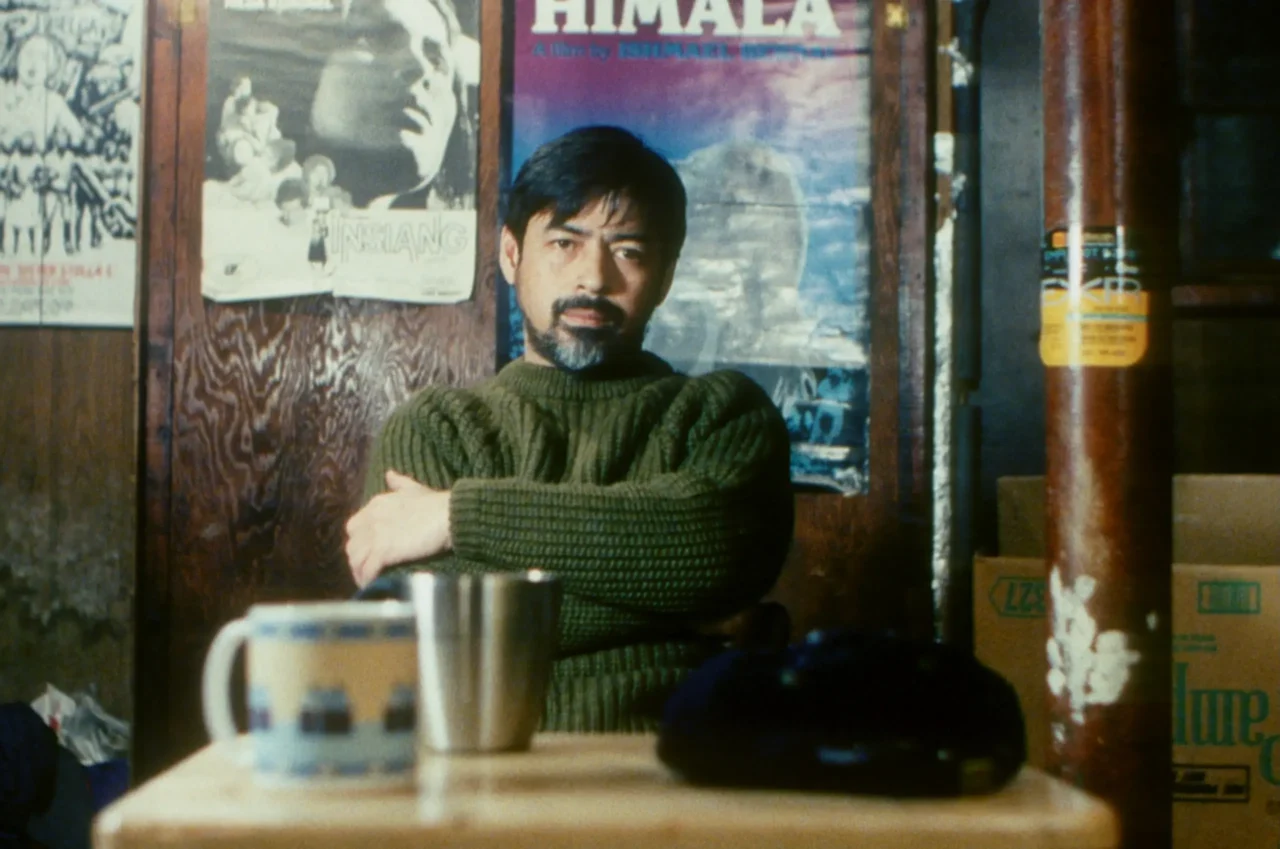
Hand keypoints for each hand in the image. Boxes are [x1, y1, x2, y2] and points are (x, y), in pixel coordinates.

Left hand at [345, 469, 451, 587]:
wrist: (449, 515)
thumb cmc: (436, 504)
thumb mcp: (414, 489)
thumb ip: (399, 483)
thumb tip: (389, 474)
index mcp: (375, 505)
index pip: (354, 528)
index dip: (360, 542)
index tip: (370, 552)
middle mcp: (370, 519)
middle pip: (352, 546)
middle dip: (358, 560)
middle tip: (369, 571)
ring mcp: (376, 535)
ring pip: (356, 559)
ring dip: (360, 572)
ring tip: (370, 582)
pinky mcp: (384, 551)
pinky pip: (367, 569)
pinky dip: (368, 579)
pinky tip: (373, 585)